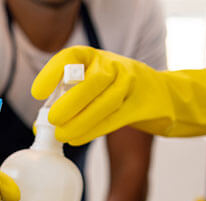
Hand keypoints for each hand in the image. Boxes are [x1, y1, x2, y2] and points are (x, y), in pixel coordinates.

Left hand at [31, 46, 205, 145]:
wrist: (168, 97)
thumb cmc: (119, 94)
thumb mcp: (97, 83)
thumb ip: (73, 94)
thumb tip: (42, 120)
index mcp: (99, 57)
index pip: (74, 56)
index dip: (53, 72)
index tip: (37, 92)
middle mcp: (117, 65)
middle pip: (94, 80)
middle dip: (70, 101)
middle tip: (52, 120)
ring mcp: (133, 84)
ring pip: (106, 101)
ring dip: (80, 121)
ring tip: (62, 135)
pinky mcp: (144, 106)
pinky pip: (117, 118)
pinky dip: (94, 130)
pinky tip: (77, 139)